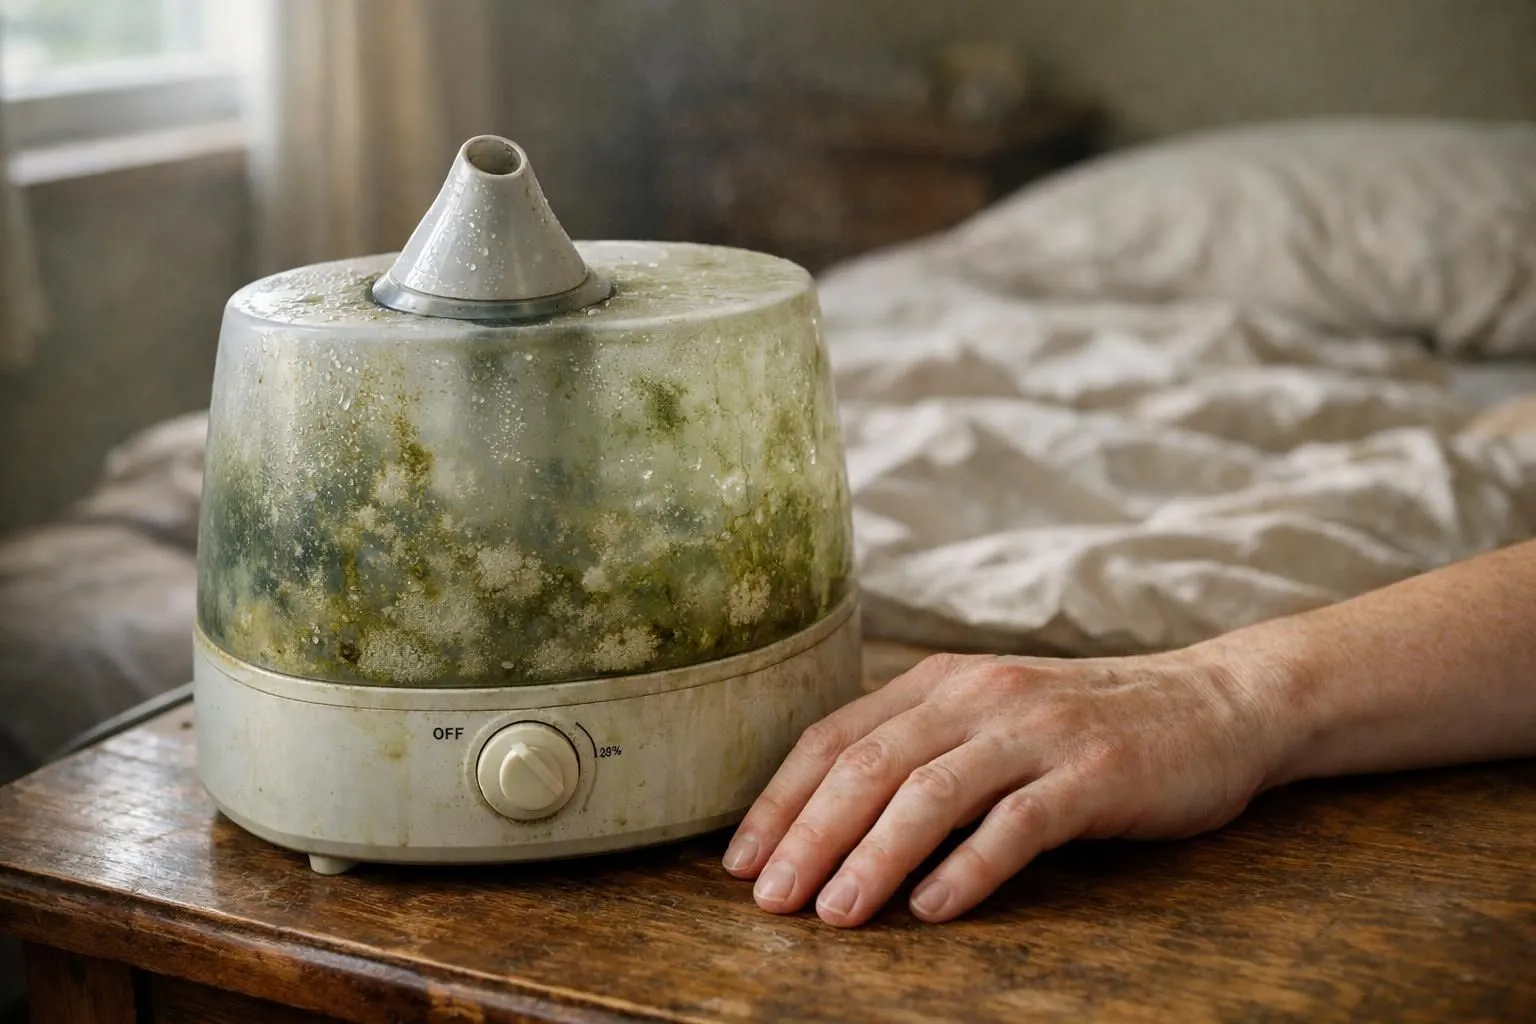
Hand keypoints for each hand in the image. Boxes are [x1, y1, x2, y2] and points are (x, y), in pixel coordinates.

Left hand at [721, 647, 1287, 926]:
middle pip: (870, 765)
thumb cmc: (1087, 726)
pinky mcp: (1095, 772)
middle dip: (809, 836)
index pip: (835, 735)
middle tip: (770, 903)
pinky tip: (934, 910)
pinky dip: (969, 867)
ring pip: (931, 792)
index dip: (781, 799)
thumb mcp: (993, 716)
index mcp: (943, 681)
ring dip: (874, 857)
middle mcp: (980, 695)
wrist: (1216, 704)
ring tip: (835, 915)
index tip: (742, 861)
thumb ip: (923, 748)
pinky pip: (1017, 822)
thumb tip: (832, 821)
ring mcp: (1038, 730)